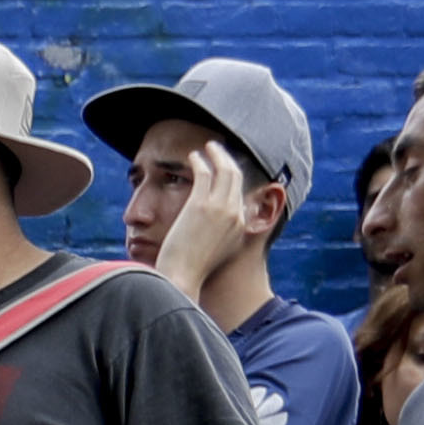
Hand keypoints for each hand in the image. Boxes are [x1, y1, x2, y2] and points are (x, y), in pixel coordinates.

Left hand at [153, 140, 255, 303]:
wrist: (182, 278)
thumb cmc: (191, 270)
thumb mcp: (215, 252)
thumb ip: (220, 235)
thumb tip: (213, 226)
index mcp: (240, 226)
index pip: (241, 193)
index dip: (232, 177)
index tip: (223, 168)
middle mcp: (235, 214)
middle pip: (237, 176)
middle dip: (228, 159)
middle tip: (217, 149)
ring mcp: (219, 207)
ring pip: (224, 169)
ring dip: (216, 154)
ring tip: (207, 147)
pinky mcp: (200, 204)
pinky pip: (203, 172)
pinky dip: (199, 161)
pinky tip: (192, 156)